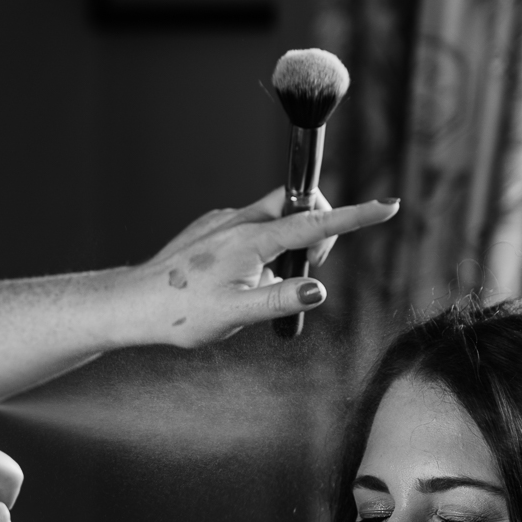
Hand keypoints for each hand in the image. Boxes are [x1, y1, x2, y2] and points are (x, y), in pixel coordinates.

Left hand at [132, 189, 398, 346]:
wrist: (132, 303)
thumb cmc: (181, 314)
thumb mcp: (235, 316)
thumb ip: (280, 299)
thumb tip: (319, 290)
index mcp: (251, 240)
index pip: (314, 223)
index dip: (355, 216)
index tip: (389, 205)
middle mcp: (239, 221)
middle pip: (299, 207)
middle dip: (317, 230)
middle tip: (304, 271)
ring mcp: (224, 221)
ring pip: (275, 219)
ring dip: (286, 245)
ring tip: (259, 285)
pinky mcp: (211, 228)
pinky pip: (251, 228)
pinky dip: (261, 248)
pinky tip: (235, 280)